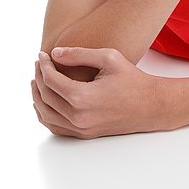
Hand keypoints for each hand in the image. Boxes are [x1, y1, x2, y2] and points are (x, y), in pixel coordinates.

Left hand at [31, 47, 160, 138]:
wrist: (151, 105)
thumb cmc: (133, 79)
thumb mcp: (109, 58)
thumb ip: (79, 54)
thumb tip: (54, 53)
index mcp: (82, 97)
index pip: (51, 80)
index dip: (44, 66)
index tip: (42, 55)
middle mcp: (78, 116)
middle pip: (45, 97)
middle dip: (39, 78)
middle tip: (39, 64)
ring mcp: (80, 128)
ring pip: (45, 115)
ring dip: (37, 97)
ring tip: (37, 81)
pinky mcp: (84, 134)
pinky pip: (55, 127)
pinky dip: (45, 115)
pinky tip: (45, 102)